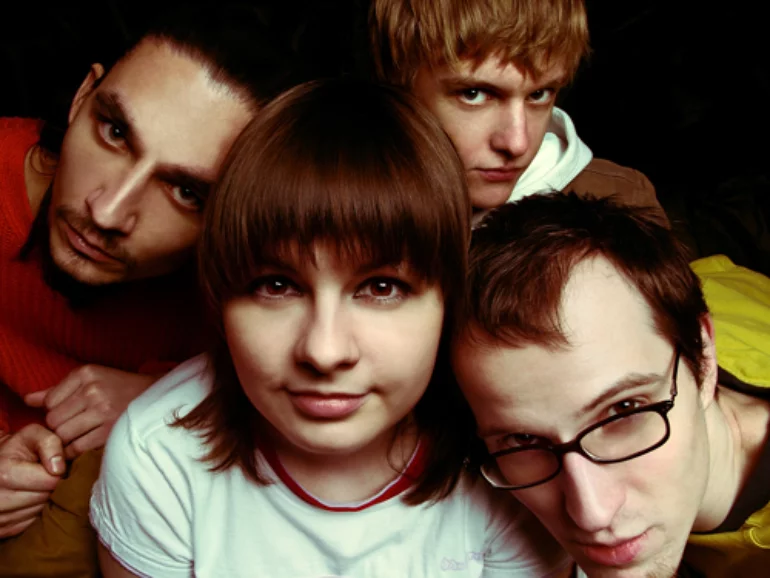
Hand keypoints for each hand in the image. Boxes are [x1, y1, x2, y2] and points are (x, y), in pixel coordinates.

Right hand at [0, 424, 63, 537]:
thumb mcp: (33, 435)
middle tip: (44, 476)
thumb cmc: (17, 448)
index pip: (50, 481)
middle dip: (51, 487)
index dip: (58, 472)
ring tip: (35, 486)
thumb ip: (50, 443)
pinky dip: (34, 512)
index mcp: (4, 473)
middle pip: (46, 498)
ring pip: (39, 512)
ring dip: (43, 500)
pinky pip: (30, 523)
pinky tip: (29, 498)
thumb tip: (58, 469)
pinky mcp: (1, 529)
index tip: (53, 467)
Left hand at [24, 365, 156, 458]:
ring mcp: (103, 410)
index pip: (49, 402)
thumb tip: (28, 399)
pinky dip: (77, 450)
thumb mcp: (90, 379)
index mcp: (85, 373)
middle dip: (60, 428)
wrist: (156, 395)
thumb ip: (57, 390)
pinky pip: (78, 447)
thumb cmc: (119, 388)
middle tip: (74, 427)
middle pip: (54, 420)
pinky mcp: (110, 430)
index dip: (55, 411)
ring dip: (68, 440)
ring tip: (80, 435)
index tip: (69, 414)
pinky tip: (86, 443)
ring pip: (63, 435)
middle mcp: (93, 390)